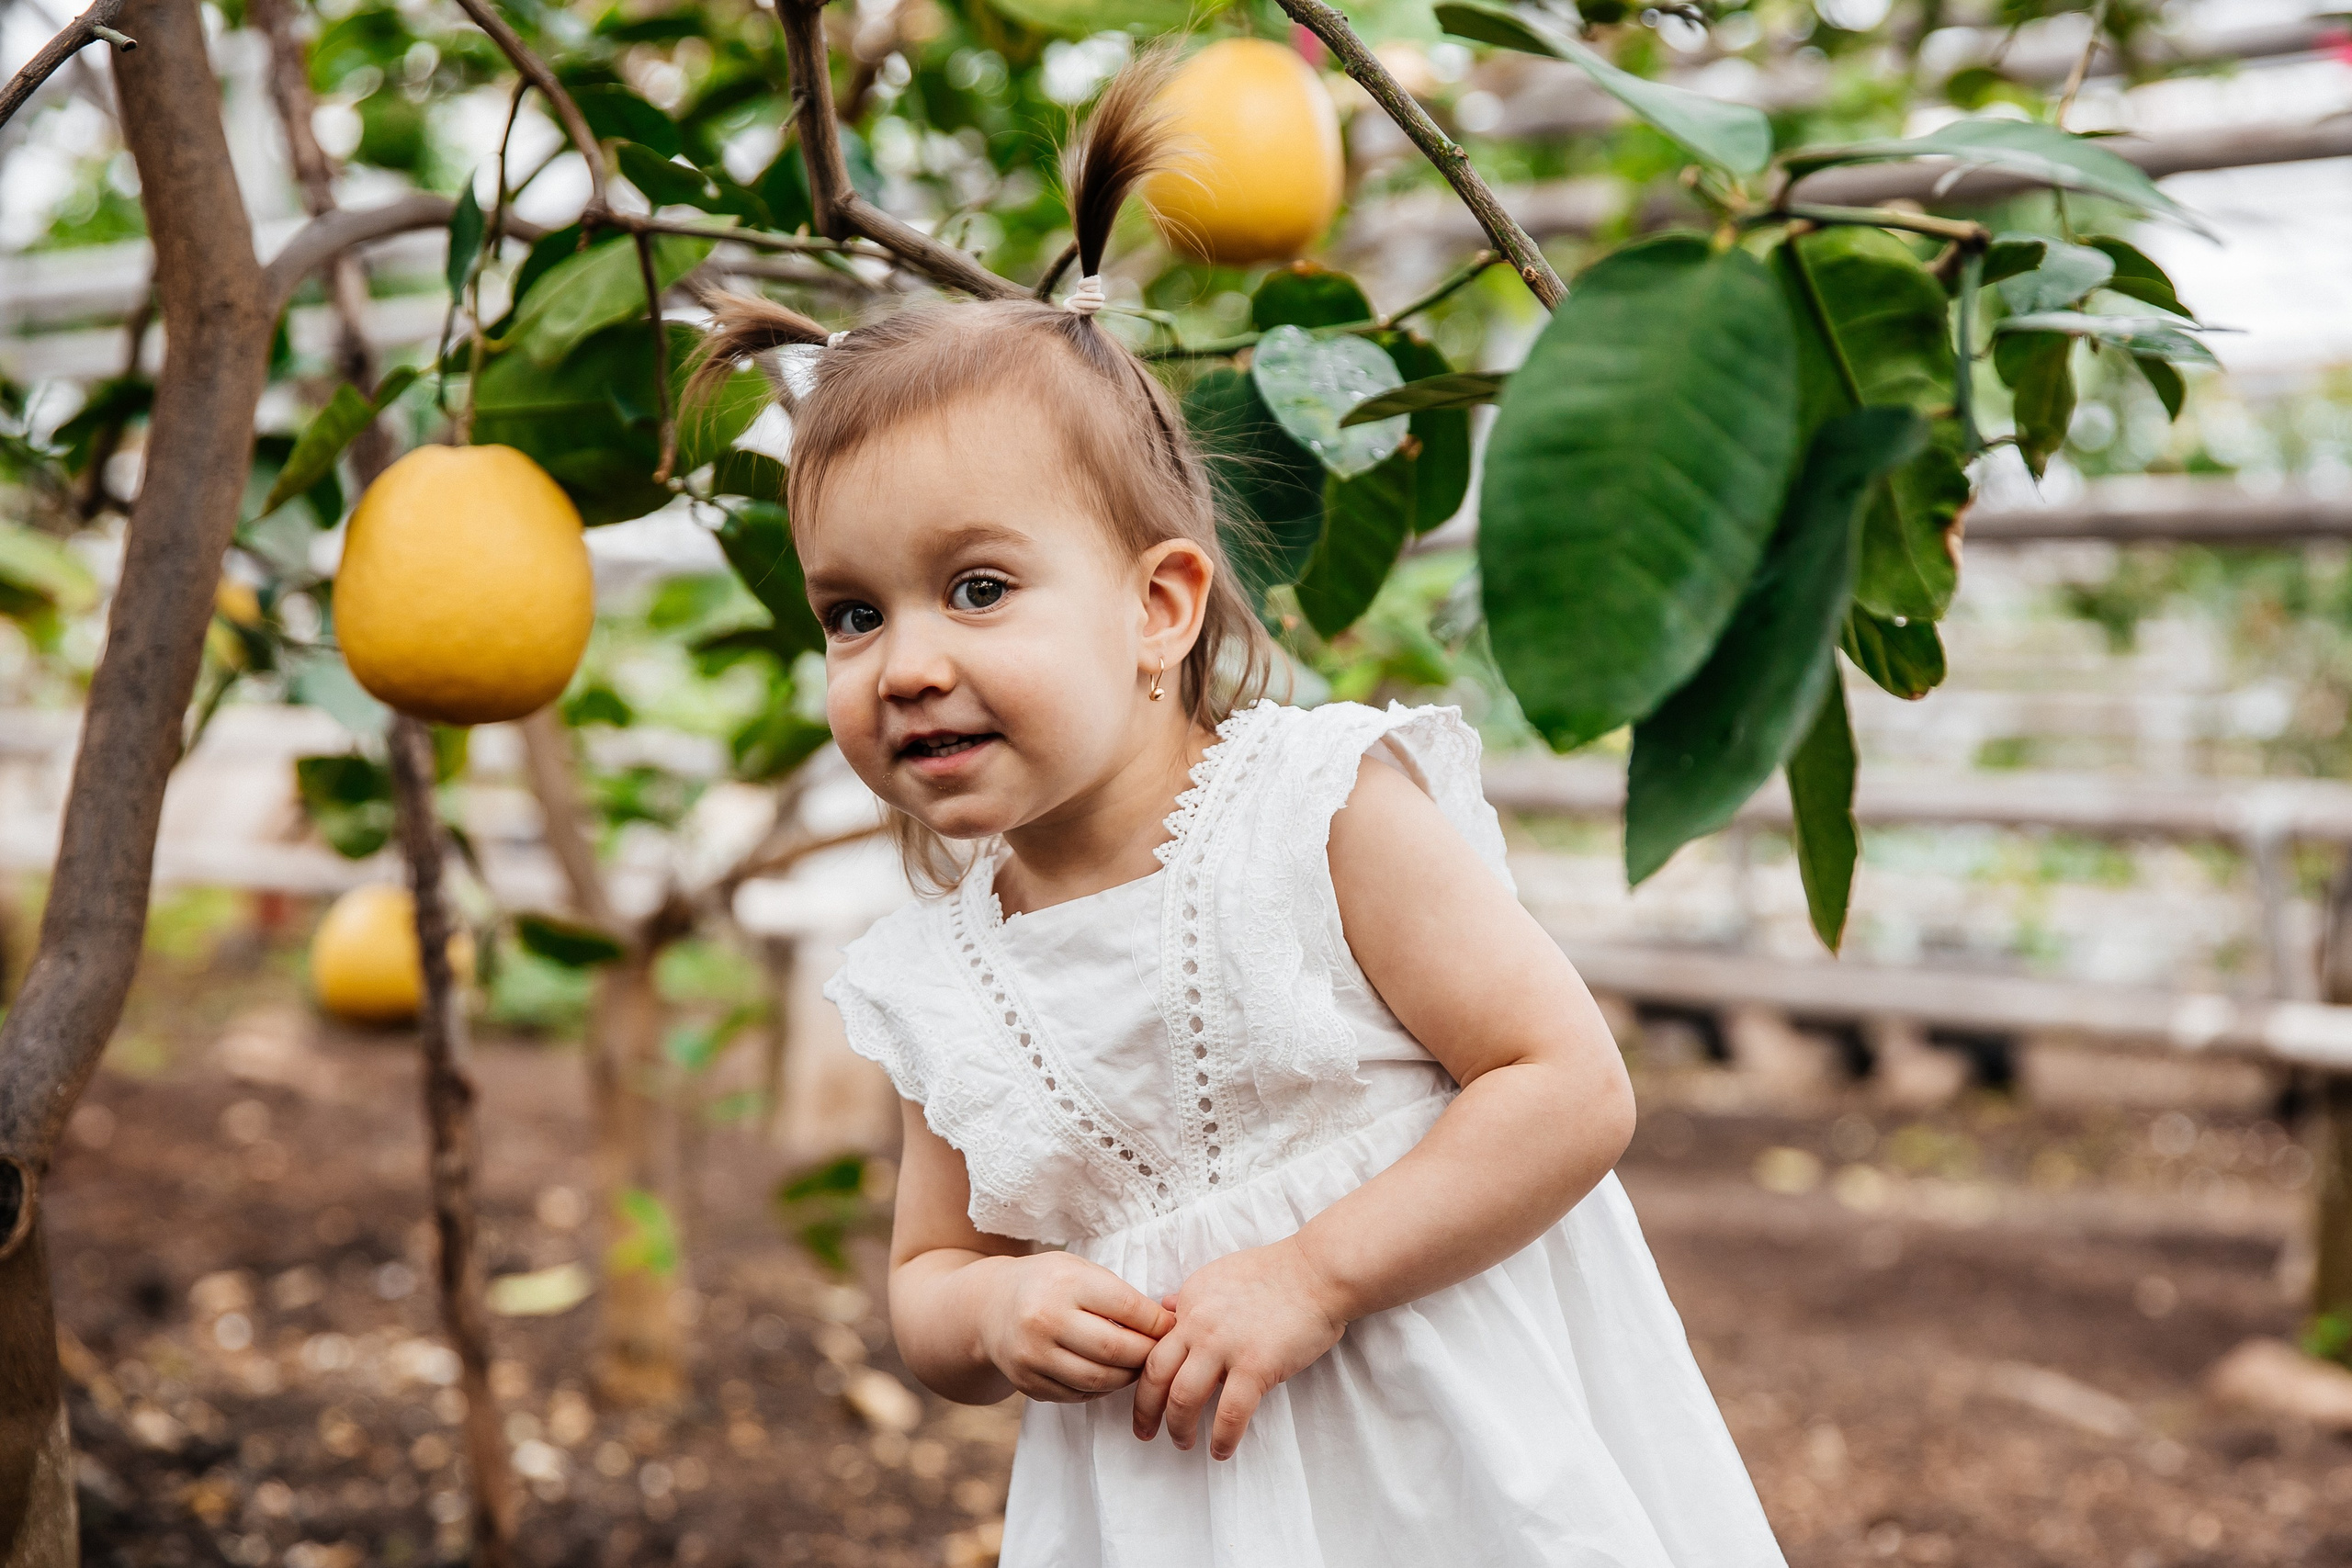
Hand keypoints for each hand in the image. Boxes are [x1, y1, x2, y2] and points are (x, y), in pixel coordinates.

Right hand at [975, 1251, 1172, 1403]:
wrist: (988, 1307)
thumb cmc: (1047, 1284)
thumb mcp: (1079, 1270)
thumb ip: (1118, 1294)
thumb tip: (1167, 1325)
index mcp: (1064, 1282)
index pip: (1127, 1308)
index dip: (1158, 1322)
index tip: (1172, 1326)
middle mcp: (1045, 1319)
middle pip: (1115, 1349)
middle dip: (1147, 1354)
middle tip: (1161, 1352)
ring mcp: (1033, 1355)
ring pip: (1099, 1380)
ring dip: (1128, 1376)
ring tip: (1138, 1365)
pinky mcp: (1028, 1383)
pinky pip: (1078, 1396)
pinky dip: (1102, 1389)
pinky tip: (1109, 1374)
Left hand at [1132, 1237, 1347, 1460]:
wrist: (1318, 1271)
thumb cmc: (1278, 1273)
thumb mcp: (1221, 1275)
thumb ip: (1192, 1298)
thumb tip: (1167, 1307)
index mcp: (1189, 1302)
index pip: (1154, 1344)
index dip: (1144, 1376)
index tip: (1145, 1396)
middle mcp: (1197, 1323)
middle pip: (1155, 1375)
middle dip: (1145, 1410)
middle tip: (1144, 1431)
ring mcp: (1224, 1346)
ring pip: (1182, 1399)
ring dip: (1178, 1428)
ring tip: (1182, 1443)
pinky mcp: (1255, 1366)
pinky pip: (1229, 1414)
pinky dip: (1221, 1439)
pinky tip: (1221, 1451)